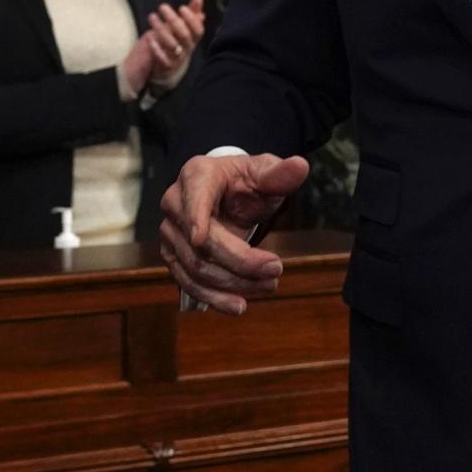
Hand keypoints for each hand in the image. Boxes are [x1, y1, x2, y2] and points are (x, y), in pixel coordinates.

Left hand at [122, 0, 206, 93]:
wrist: (165, 68)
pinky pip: (163, 58)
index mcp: (193, 39)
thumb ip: (191, 14)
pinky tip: (149, 37)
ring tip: (152, 16)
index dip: (192, 19)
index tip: (182, 8)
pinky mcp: (167, 66)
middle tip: (162, 7)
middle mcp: (187, 49)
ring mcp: (178, 58)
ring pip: (172, 45)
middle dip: (173, 19)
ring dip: (161, 29)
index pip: (198, 30)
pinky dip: (156, 48)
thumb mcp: (182, 27)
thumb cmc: (175, 42)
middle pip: (184, 35)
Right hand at [160, 153, 308, 314]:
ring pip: (196, 268)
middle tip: (276, 269)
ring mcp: (171, 233)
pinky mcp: (174, 257)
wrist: (227, 194)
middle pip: (201, 243)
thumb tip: (300, 166)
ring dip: (233, 283)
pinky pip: (189, 283)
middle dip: (239, 261)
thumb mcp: (265, 172)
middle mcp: (175, 204)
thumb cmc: (245, 180)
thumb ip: (279, 174)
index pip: (194, 196)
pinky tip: (239, 305)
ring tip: (268, 286)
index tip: (200, 239)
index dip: (195, 217)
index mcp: (197, 175)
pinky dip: (215, 298)